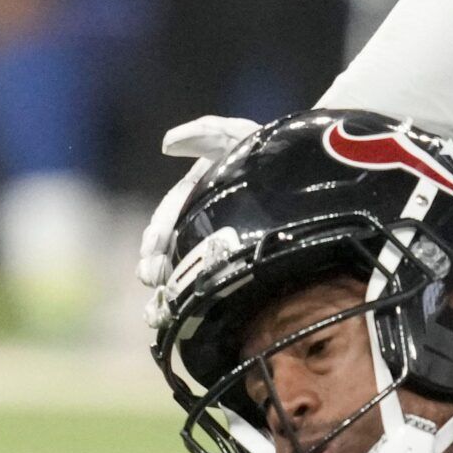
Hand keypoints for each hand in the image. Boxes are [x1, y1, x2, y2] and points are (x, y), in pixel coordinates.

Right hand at [138, 115, 260, 328]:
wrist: (303, 170)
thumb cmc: (268, 151)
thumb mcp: (237, 136)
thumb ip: (205, 134)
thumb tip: (167, 144)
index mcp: (196, 194)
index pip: (170, 215)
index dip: (159, 232)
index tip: (152, 250)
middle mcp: (200, 220)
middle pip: (170, 247)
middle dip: (155, 264)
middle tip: (150, 279)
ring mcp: (213, 242)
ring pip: (181, 268)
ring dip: (163, 290)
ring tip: (153, 310)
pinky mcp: (230, 262)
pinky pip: (205, 282)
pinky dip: (185, 301)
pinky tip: (173, 318)